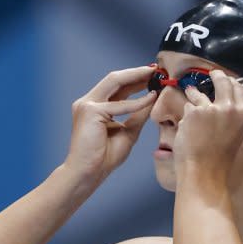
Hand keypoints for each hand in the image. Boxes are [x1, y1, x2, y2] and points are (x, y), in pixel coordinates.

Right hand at [64, 65, 156, 183]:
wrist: (87, 173)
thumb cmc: (103, 158)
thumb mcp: (127, 132)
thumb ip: (137, 116)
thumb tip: (152, 99)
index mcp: (94, 107)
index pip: (115, 87)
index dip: (134, 79)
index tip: (152, 76)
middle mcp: (88, 103)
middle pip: (114, 79)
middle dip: (136, 73)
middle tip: (155, 70)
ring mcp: (87, 105)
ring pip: (114, 82)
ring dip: (136, 77)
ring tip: (153, 75)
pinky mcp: (90, 112)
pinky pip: (119, 104)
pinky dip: (137, 102)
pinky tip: (151, 98)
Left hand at [172, 70, 242, 180]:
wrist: (205, 172)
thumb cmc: (218, 158)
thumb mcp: (234, 133)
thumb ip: (230, 115)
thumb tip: (219, 100)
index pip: (237, 86)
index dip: (228, 81)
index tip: (221, 78)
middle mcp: (230, 107)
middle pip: (222, 81)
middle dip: (215, 75)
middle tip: (210, 74)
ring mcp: (211, 108)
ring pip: (198, 94)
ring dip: (193, 96)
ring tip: (191, 99)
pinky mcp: (194, 112)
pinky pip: (187, 107)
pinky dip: (186, 116)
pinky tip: (187, 129)